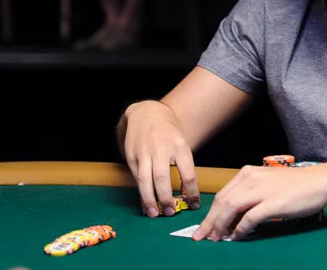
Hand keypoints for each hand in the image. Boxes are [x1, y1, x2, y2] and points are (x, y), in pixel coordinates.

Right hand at [121, 101, 200, 217]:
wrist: (147, 113)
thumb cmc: (169, 133)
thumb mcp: (182, 145)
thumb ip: (184, 167)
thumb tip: (186, 194)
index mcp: (180, 146)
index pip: (188, 174)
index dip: (192, 193)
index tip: (194, 205)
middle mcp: (161, 148)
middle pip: (163, 178)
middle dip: (166, 198)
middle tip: (170, 213)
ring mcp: (145, 152)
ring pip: (145, 180)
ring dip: (149, 200)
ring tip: (154, 213)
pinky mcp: (132, 156)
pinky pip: (136, 177)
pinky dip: (141, 192)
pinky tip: (145, 203)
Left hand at [192, 164, 326, 241]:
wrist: (320, 180)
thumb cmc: (296, 184)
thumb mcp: (268, 183)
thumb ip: (250, 194)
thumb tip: (233, 216)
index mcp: (248, 173)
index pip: (222, 194)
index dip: (210, 213)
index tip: (204, 227)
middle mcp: (251, 179)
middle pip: (222, 202)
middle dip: (210, 222)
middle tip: (201, 238)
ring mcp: (262, 190)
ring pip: (230, 208)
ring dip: (220, 226)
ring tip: (216, 240)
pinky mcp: (273, 203)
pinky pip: (249, 218)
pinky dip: (240, 229)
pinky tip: (237, 237)